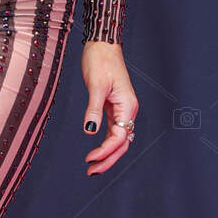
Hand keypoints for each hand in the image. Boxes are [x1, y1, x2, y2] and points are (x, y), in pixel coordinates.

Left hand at [81, 39, 137, 176]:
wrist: (102, 45)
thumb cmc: (101, 61)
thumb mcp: (96, 86)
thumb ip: (94, 109)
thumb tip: (91, 131)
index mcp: (128, 106)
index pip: (118, 137)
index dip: (105, 151)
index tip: (89, 160)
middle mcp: (128, 111)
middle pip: (121, 144)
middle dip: (108, 160)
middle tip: (91, 172)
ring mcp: (122, 110)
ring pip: (118, 139)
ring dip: (107, 154)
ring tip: (92, 167)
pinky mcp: (113, 107)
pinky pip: (112, 131)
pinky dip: (105, 143)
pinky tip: (96, 151)